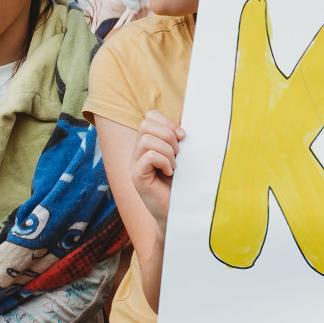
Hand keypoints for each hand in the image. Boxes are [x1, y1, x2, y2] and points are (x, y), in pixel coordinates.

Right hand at [132, 110, 182, 229]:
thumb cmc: (184, 184)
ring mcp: (135, 163)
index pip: (150, 116)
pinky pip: (148, 156)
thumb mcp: (186, 156)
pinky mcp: (137, 177)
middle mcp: (138, 151)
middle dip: (168, 135)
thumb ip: (182, 137)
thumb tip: (188, 111)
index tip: (183, 137)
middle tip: (178, 153)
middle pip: (146, 123)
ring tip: (174, 166)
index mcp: (150, 143)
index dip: (168, 122)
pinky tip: (170, 173)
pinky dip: (164, 161)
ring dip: (168, 150)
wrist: (179, 211)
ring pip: (147, 138)